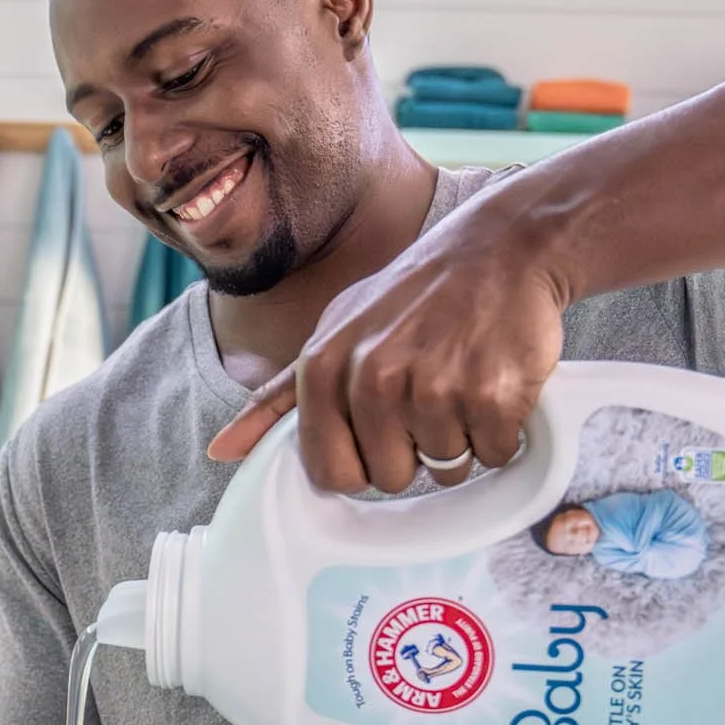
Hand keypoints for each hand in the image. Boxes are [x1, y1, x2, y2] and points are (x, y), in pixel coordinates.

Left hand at [207, 225, 566, 493]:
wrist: (502, 246)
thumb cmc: (414, 296)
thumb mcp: (335, 331)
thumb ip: (278, 398)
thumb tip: (222, 452)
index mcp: (323, 369)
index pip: (331, 474)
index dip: (362, 461)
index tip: (380, 430)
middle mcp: (373, 378)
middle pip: (391, 478)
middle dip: (415, 450)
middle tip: (430, 391)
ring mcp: (434, 388)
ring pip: (447, 469)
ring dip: (461, 436)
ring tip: (462, 375)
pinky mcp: (492, 396)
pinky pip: (494, 454)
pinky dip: (502, 430)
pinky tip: (494, 378)